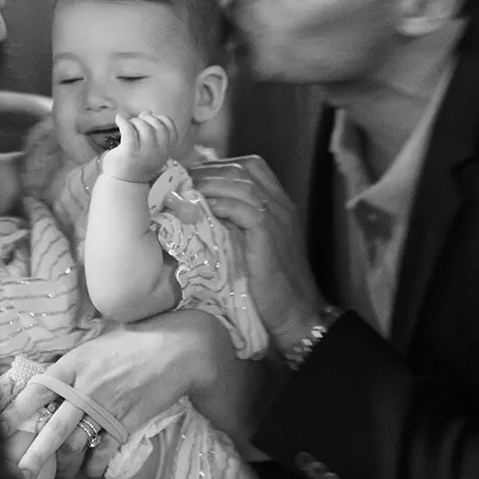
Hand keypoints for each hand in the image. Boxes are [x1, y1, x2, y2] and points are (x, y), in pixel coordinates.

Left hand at [4, 313, 220, 478]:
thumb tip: (53, 380)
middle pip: (52, 428)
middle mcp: (86, 387)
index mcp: (74, 364)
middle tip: (19, 473)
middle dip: (33, 454)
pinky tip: (93, 471)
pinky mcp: (127, 420)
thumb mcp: (97, 346)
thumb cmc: (137, 341)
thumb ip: (74, 365)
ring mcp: (106, 406)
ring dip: (65, 464)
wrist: (178, 348)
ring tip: (61, 473)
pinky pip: (104, 450)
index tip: (0, 427)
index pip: (37, 389)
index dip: (15, 410)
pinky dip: (96, 465)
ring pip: (75, 444)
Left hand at [102, 112, 177, 183]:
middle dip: (146, 118)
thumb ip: (151, 131)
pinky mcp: (129, 152)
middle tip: (136, 122)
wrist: (122, 184)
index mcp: (164, 150)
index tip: (150, 121)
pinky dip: (123, 121)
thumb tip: (147, 112)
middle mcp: (157, 152)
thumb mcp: (148, 148)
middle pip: (157, 125)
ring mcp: (144, 153)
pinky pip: (128, 130)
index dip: (161, 119)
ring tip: (128, 125)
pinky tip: (118, 118)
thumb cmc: (135, 163)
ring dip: (135, 121)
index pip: (170, 128)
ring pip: (144, 127)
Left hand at [190, 154, 324, 351]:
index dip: (219, 166)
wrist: (296, 312)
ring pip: (243, 183)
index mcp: (279, 204)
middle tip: (182, 180)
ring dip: (210, 183)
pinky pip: (245, 208)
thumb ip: (234, 226)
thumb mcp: (252, 247)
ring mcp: (278, 218)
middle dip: (210, 169)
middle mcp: (281, 205)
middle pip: (244, 168)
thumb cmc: (269, 286)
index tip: (192, 175)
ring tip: (185, 191)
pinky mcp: (270, 235)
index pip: (250, 167)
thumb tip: (199, 212)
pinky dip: (221, 204)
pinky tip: (201, 209)